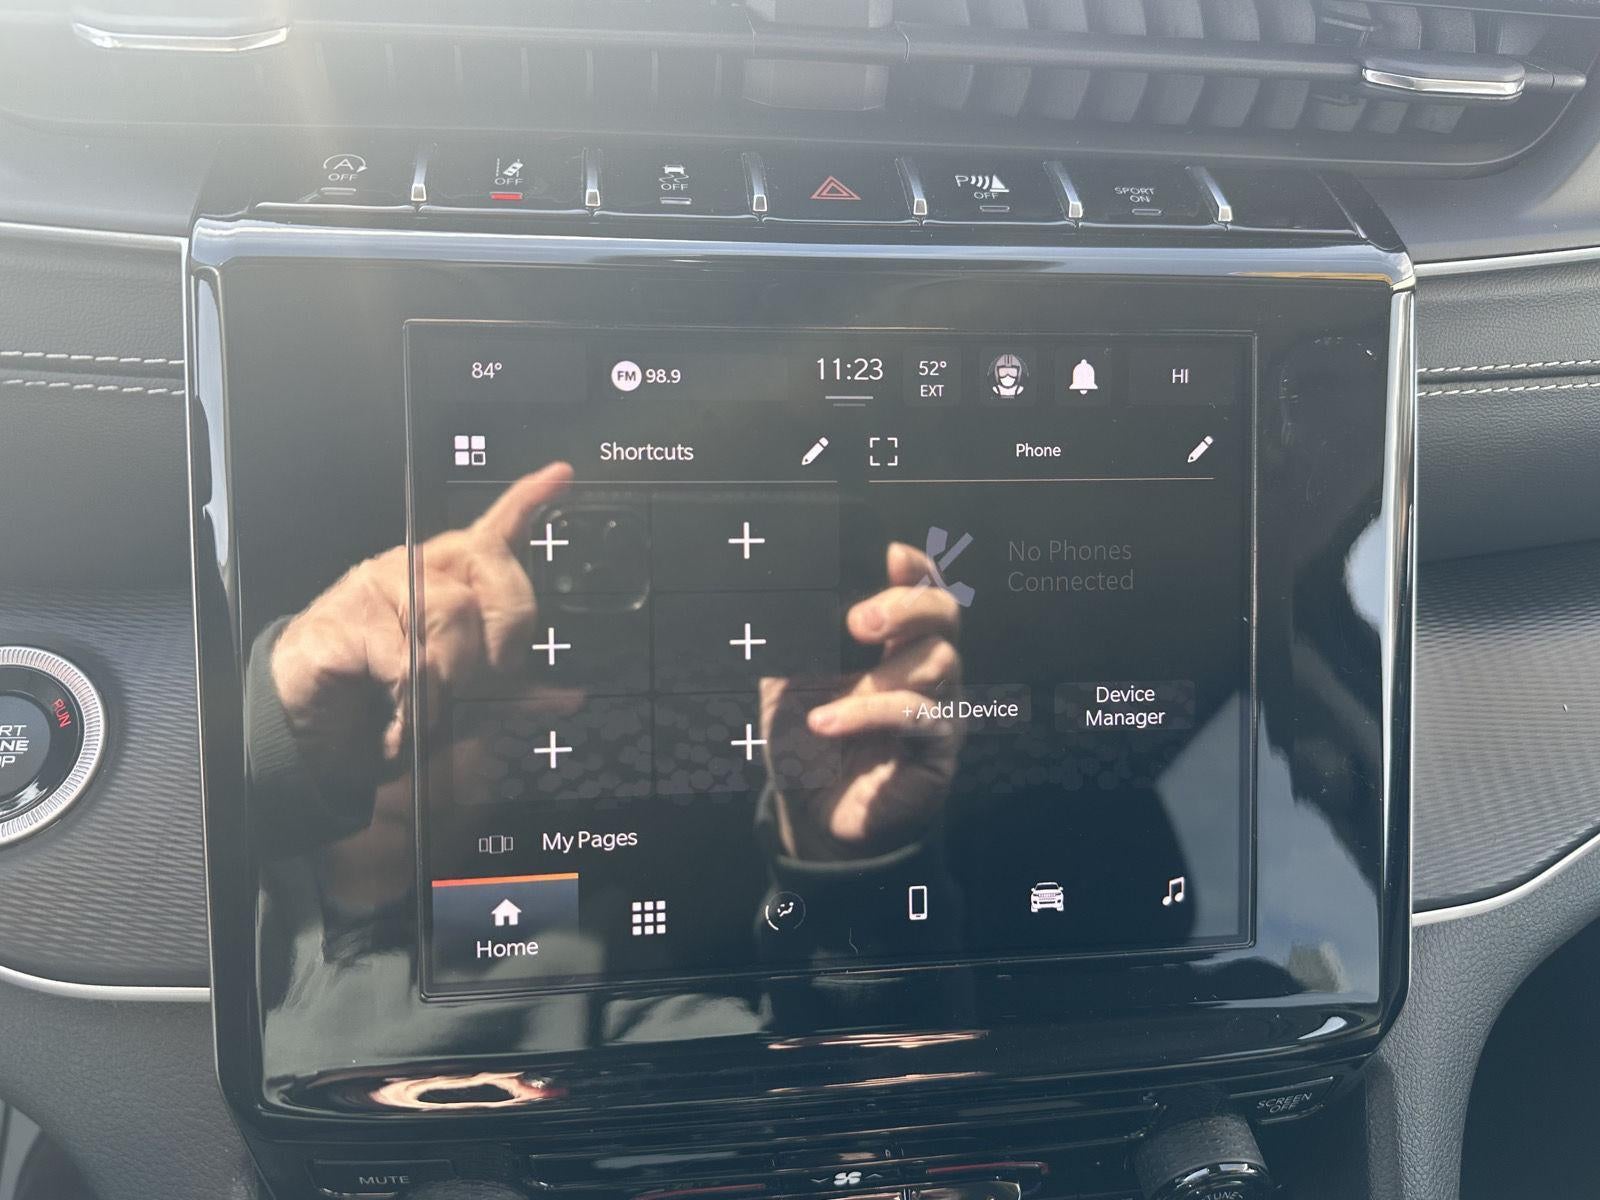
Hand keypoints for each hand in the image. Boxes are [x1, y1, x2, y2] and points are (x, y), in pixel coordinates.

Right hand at [271, 462, 573, 766]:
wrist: (305, 725)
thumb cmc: (381, 698)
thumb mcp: (459, 698)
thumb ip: (507, 688)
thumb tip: (565, 697)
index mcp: (449, 578)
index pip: (495, 531)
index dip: (528, 501)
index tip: (560, 476)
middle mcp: (416, 569)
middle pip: (492, 569)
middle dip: (505, 635)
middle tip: (486, 681)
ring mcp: (376, 587)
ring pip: (453, 612)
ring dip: (454, 677)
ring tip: (434, 711)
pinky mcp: (344, 620)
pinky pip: (407, 659)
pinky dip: (413, 705)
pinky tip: (402, 725)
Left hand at [762, 541, 964, 860]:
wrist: (811, 814)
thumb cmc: (807, 742)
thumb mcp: (791, 681)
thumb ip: (798, 638)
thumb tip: (783, 591)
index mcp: (894, 641)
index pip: (921, 588)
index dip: (914, 568)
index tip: (890, 555)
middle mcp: (925, 667)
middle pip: (945, 613)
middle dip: (907, 605)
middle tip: (860, 623)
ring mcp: (939, 706)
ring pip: (938, 662)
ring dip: (875, 677)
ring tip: (823, 703)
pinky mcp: (939, 749)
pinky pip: (919, 716)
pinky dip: (869, 714)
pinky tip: (827, 724)